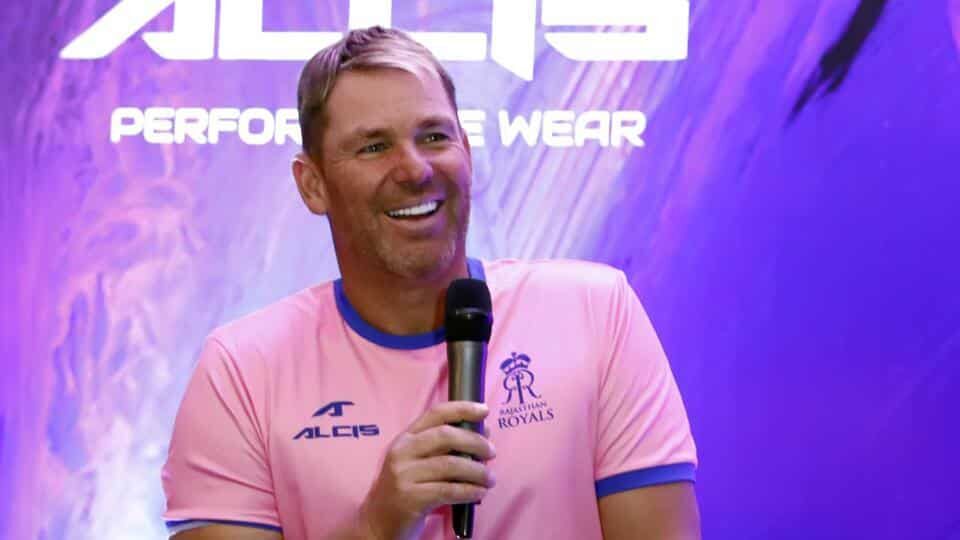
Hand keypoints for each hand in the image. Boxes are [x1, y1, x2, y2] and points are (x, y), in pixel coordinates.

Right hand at [358, 401, 496, 539]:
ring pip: (451, 465)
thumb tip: (483, 432)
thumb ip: (446, 447)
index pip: (436, 414)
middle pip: (446, 436)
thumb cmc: (406, 490)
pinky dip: (469, 491)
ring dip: (477, 471)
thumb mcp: (419, 463)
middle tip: (492, 452)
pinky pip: (448, 490)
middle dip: (475, 442)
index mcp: (405, 438)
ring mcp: (404, 475)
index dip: (462, 408)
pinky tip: (480, 493)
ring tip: (490, 479)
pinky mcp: (410, 499)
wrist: (379, 524)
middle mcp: (402, 452)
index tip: (484, 410)